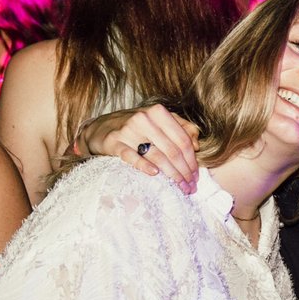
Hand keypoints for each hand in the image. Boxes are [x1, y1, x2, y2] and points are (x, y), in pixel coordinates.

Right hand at [77, 104, 199, 194]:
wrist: (101, 127)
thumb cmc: (137, 126)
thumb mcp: (160, 121)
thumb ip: (182, 128)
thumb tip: (197, 145)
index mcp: (158, 112)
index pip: (182, 139)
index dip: (192, 160)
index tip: (196, 176)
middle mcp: (144, 119)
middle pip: (172, 150)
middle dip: (184, 171)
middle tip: (190, 187)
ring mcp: (128, 131)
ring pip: (157, 156)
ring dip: (172, 175)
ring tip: (180, 187)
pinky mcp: (114, 143)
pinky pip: (132, 157)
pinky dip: (145, 166)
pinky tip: (155, 175)